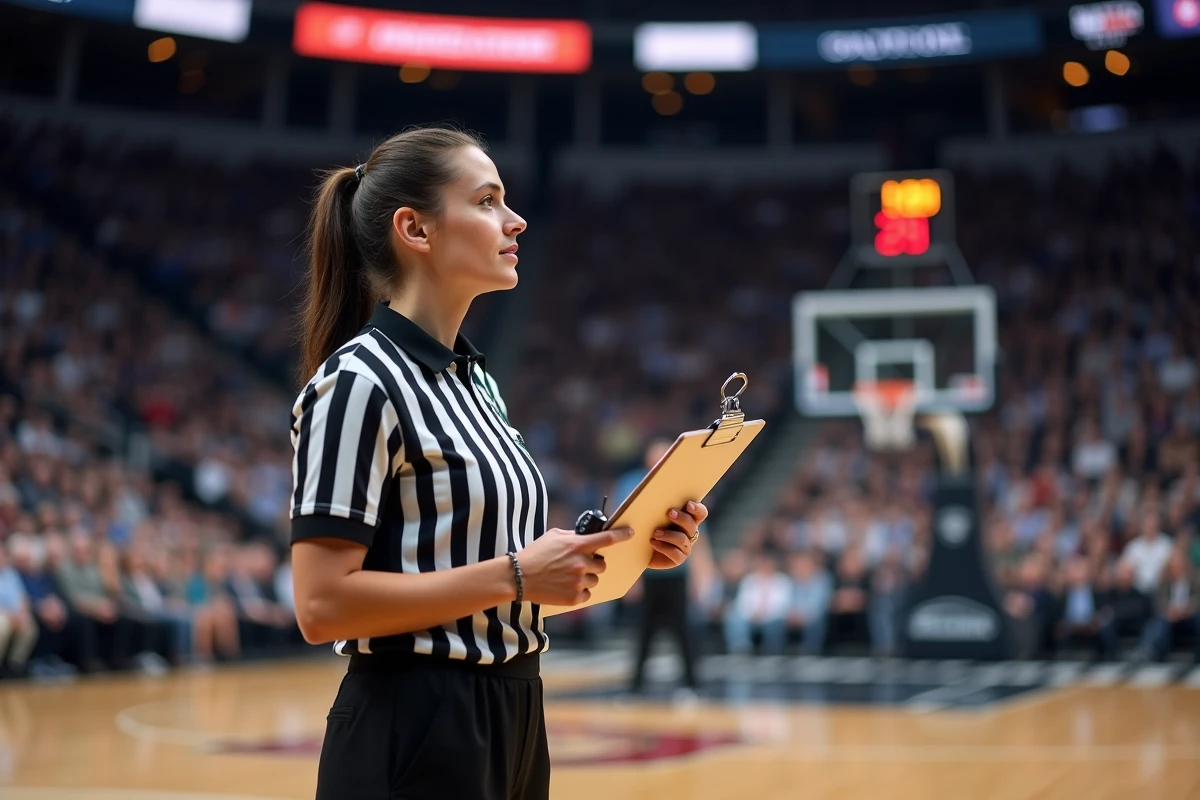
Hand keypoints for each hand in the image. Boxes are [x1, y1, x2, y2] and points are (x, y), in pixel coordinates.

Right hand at [518, 527, 633, 605]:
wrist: (518, 577)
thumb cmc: (535, 554)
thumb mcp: (554, 536)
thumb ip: (574, 536)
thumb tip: (588, 537)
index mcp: (577, 545)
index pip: (607, 539)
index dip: (622, 535)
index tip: (631, 534)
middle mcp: (581, 563)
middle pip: (602, 565)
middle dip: (593, 564)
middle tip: (578, 564)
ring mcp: (578, 582)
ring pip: (595, 580)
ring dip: (586, 578)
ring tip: (567, 576)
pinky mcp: (574, 598)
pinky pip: (587, 594)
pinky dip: (579, 591)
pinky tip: (564, 587)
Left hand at [649, 500, 707, 569]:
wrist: (640, 547)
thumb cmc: (647, 526)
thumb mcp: (652, 514)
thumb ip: (659, 507)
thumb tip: (656, 496)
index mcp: (688, 519)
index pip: (701, 513)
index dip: (697, 509)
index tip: (689, 504)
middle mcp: (690, 533)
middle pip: (692, 525)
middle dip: (682, 518)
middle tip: (669, 513)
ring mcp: (685, 547)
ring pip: (682, 539)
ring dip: (669, 535)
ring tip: (655, 533)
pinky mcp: (678, 559)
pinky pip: (676, 553)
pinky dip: (664, 547)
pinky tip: (653, 542)